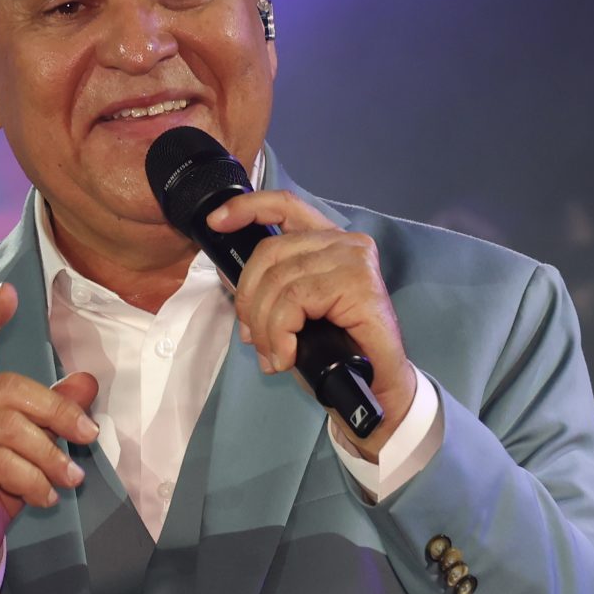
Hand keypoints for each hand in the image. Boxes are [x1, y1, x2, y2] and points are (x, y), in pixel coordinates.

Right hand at [0, 282, 101, 584]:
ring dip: (48, 455)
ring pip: (7, 428)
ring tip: (69, 479)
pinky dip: (31, 480)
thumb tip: (86, 381)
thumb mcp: (32, 447)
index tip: (10, 292)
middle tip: (88, 437)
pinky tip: (45, 496)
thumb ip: (53, 412)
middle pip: (9, 389)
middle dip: (57, 412)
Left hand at [208, 190, 416, 458]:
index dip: (246, 207)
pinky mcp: (358, 283)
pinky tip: (287, 355)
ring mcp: (353, 259)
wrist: (377, 387)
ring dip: (265, 326)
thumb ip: (268, 287)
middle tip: (253, 339)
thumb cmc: (336, 350)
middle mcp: (345, 242)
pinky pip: (294, 301)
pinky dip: (280, 333)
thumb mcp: (292, 313)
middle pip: (270, 252)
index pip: (285, 206)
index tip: (216, 222)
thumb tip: (228, 278)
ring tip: (273, 355)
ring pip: (279, 282)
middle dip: (249, 300)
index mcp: (328, 241)